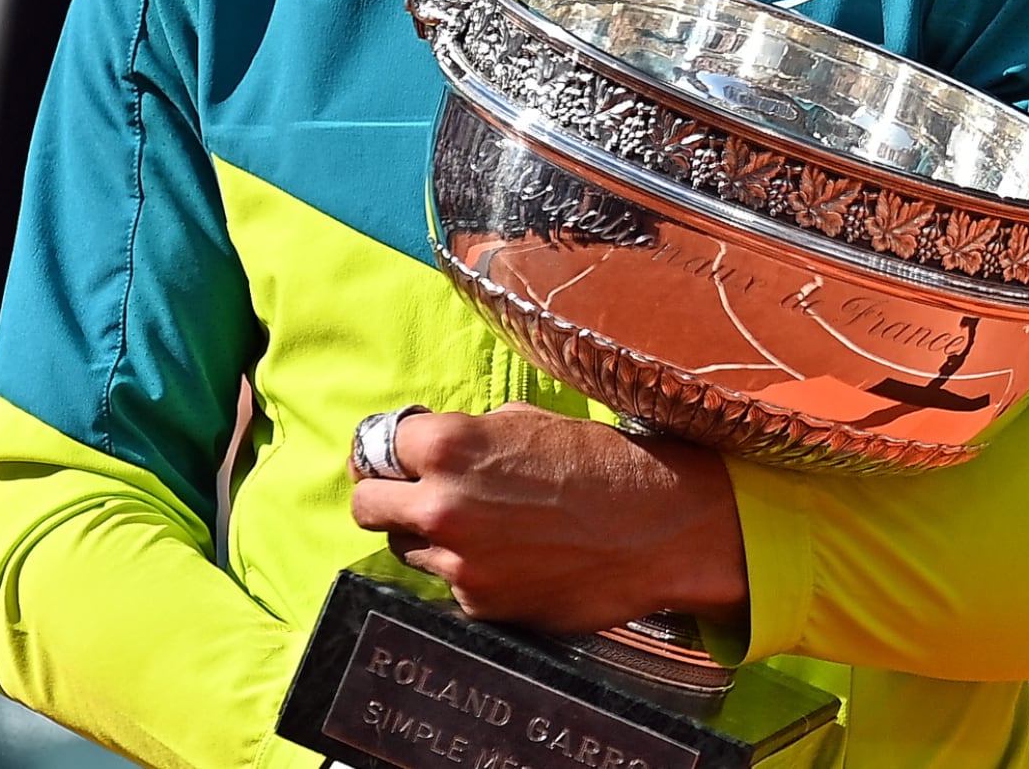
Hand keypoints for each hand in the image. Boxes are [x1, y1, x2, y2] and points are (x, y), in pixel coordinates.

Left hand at [345, 403, 746, 631]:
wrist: (660, 527)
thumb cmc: (596, 464)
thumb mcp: (520, 423)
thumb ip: (459, 437)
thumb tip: (417, 446)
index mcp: (444, 446)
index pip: (374, 448)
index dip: (388, 454)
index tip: (394, 461)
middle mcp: (440, 504)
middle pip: (367, 505)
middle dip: (386, 499)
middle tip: (411, 497)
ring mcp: (458, 561)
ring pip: (406, 549)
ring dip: (427, 539)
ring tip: (481, 528)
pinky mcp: (480, 604)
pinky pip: (451, 584)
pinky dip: (470, 573)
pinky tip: (512, 559)